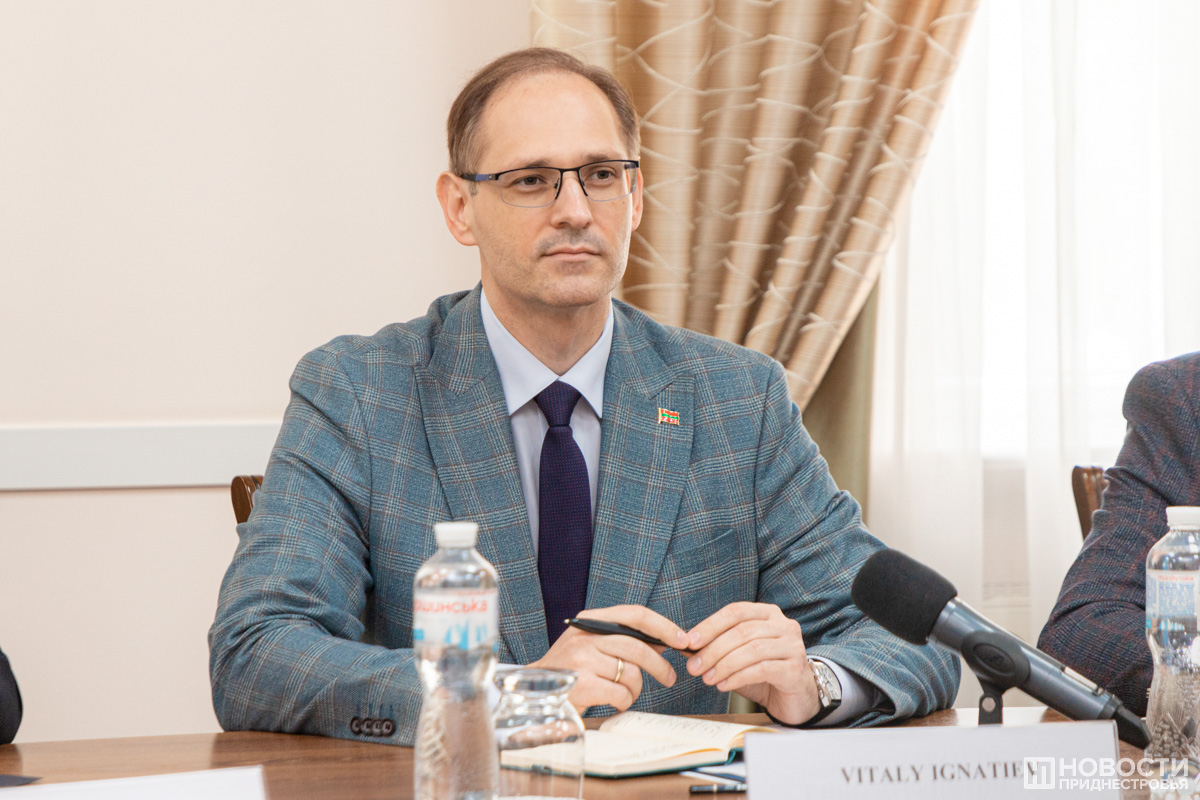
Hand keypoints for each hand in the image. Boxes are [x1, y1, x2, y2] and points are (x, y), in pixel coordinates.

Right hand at [531, 605, 688, 713]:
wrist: (537, 690)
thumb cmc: (572, 668)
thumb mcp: (593, 645)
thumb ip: (624, 639)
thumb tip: (665, 641)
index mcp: (591, 620)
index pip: (635, 614)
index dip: (663, 626)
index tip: (682, 639)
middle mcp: (586, 636)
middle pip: (638, 647)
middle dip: (660, 666)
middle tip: (670, 678)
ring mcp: (583, 660)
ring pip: (632, 673)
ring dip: (637, 688)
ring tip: (627, 693)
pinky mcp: (584, 685)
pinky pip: (622, 694)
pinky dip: (625, 701)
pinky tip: (615, 701)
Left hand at [684, 601, 819, 724]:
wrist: (795, 698)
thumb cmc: (764, 674)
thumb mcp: (738, 657)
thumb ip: (717, 648)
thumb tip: (686, 647)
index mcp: (767, 614)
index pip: (735, 612)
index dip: (710, 625)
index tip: (689, 641)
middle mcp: (783, 625)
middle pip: (742, 631)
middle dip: (713, 649)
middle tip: (694, 666)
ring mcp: (792, 646)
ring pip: (752, 649)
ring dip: (724, 664)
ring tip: (707, 678)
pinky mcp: (795, 669)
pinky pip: (762, 669)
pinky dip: (739, 676)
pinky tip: (724, 685)